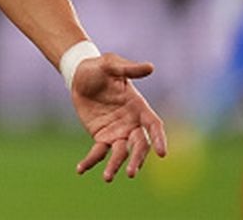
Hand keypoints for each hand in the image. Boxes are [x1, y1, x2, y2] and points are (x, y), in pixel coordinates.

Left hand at [71, 53, 167, 180]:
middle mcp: (131, 123)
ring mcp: (117, 132)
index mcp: (139, 107)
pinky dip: (91, 162)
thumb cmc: (99, 67)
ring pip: (120, 153)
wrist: (80, 74)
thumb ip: (129, 69)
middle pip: (139, 145)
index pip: (154, 126)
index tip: (162, 153)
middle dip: (137, 160)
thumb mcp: (112, 64)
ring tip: (107, 177)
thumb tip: (150, 67)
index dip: (159, 139)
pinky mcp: (102, 136)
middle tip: (131, 173)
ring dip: (115, 165)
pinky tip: (81, 169)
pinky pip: (98, 152)